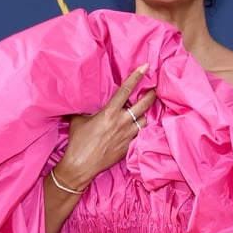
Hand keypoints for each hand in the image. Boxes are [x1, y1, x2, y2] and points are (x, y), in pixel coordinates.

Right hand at [55, 63, 156, 189]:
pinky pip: (141, 134)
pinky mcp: (129, 147)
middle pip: (144, 104)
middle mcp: (122, 122)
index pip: (126, 90)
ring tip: (143, 111)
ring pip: (145, 120)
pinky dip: (141, 129)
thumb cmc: (77, 141)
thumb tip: (83, 100)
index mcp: (109, 112)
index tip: (146, 67)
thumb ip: (86, 108)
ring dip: (145, 114)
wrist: (80, 165)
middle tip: (155, 88)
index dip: (137, 76)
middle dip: (151, 94)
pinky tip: (139, 127)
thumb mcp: (78, 119)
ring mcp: (128, 135)